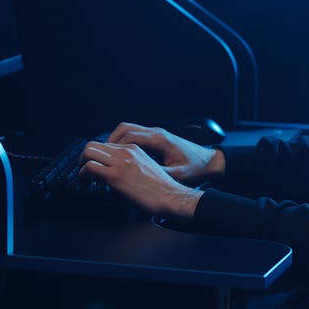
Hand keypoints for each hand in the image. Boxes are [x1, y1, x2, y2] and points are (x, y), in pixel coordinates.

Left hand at [79, 141, 202, 216]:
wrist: (170, 196)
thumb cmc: (162, 188)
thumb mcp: (147, 168)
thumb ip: (132, 165)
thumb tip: (117, 172)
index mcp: (134, 149)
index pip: (106, 144)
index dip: (97, 155)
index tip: (95, 165)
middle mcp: (126, 152)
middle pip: (94, 144)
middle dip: (84, 157)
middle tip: (84, 169)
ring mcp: (120, 162)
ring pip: (89, 151)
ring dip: (81, 163)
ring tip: (84, 176)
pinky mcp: (115, 175)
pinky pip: (90, 167)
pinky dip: (83, 174)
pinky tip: (87, 182)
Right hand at [105, 122, 225, 183]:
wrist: (210, 162)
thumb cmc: (196, 168)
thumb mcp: (176, 175)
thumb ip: (157, 175)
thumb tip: (138, 179)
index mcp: (159, 140)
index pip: (128, 136)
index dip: (112, 146)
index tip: (101, 156)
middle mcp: (157, 133)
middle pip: (125, 129)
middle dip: (109, 141)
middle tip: (97, 155)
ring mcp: (157, 134)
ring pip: (129, 130)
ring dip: (116, 140)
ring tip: (106, 155)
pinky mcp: (159, 139)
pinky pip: (136, 135)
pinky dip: (125, 142)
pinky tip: (120, 155)